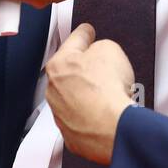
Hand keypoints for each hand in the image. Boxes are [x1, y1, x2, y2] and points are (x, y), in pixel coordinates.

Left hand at [45, 23, 134, 164]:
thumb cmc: (107, 91)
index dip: (85, 34)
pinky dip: (93, 116)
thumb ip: (101, 46)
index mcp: (58, 65)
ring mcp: (61, 115)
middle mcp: (54, 91)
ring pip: (76, 98)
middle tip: (105, 69)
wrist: (113, 128)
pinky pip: (83, 119)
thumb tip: (102, 54)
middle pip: (72, 72)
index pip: (73, 41)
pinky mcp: (73, 135)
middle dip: (87, 69)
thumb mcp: (110, 49)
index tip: (87, 32)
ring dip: (90, 95)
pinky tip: (107, 112)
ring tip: (110, 94)